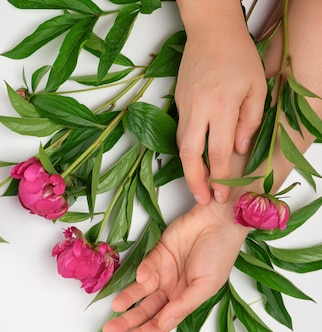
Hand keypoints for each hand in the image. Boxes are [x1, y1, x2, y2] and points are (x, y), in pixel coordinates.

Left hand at [102, 201, 249, 331]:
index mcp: (184, 300)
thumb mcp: (206, 286)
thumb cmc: (220, 254)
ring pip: (140, 291)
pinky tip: (142, 277)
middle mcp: (171, 289)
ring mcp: (163, 271)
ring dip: (127, 299)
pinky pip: (146, 266)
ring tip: (115, 307)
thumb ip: (183, 305)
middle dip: (128, 321)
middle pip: (145, 310)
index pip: (160, 323)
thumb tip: (163, 323)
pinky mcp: (157, 253)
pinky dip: (143, 272)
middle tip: (110, 329)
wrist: (219, 222)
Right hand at [175, 7, 266, 204]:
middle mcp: (199, 109)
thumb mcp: (256, 88)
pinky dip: (187, 149)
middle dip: (194, 181)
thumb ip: (249, 121)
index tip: (222, 194)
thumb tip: (239, 149)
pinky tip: (196, 158)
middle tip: (201, 198)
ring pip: (181, 145)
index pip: (219, 150)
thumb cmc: (237, 57)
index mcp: (221, 106)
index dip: (221, 176)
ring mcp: (184, 106)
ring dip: (188, 168)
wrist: (210, 32)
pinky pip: (181, 131)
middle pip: (190, 154)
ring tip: (198, 184)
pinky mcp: (177, 103)